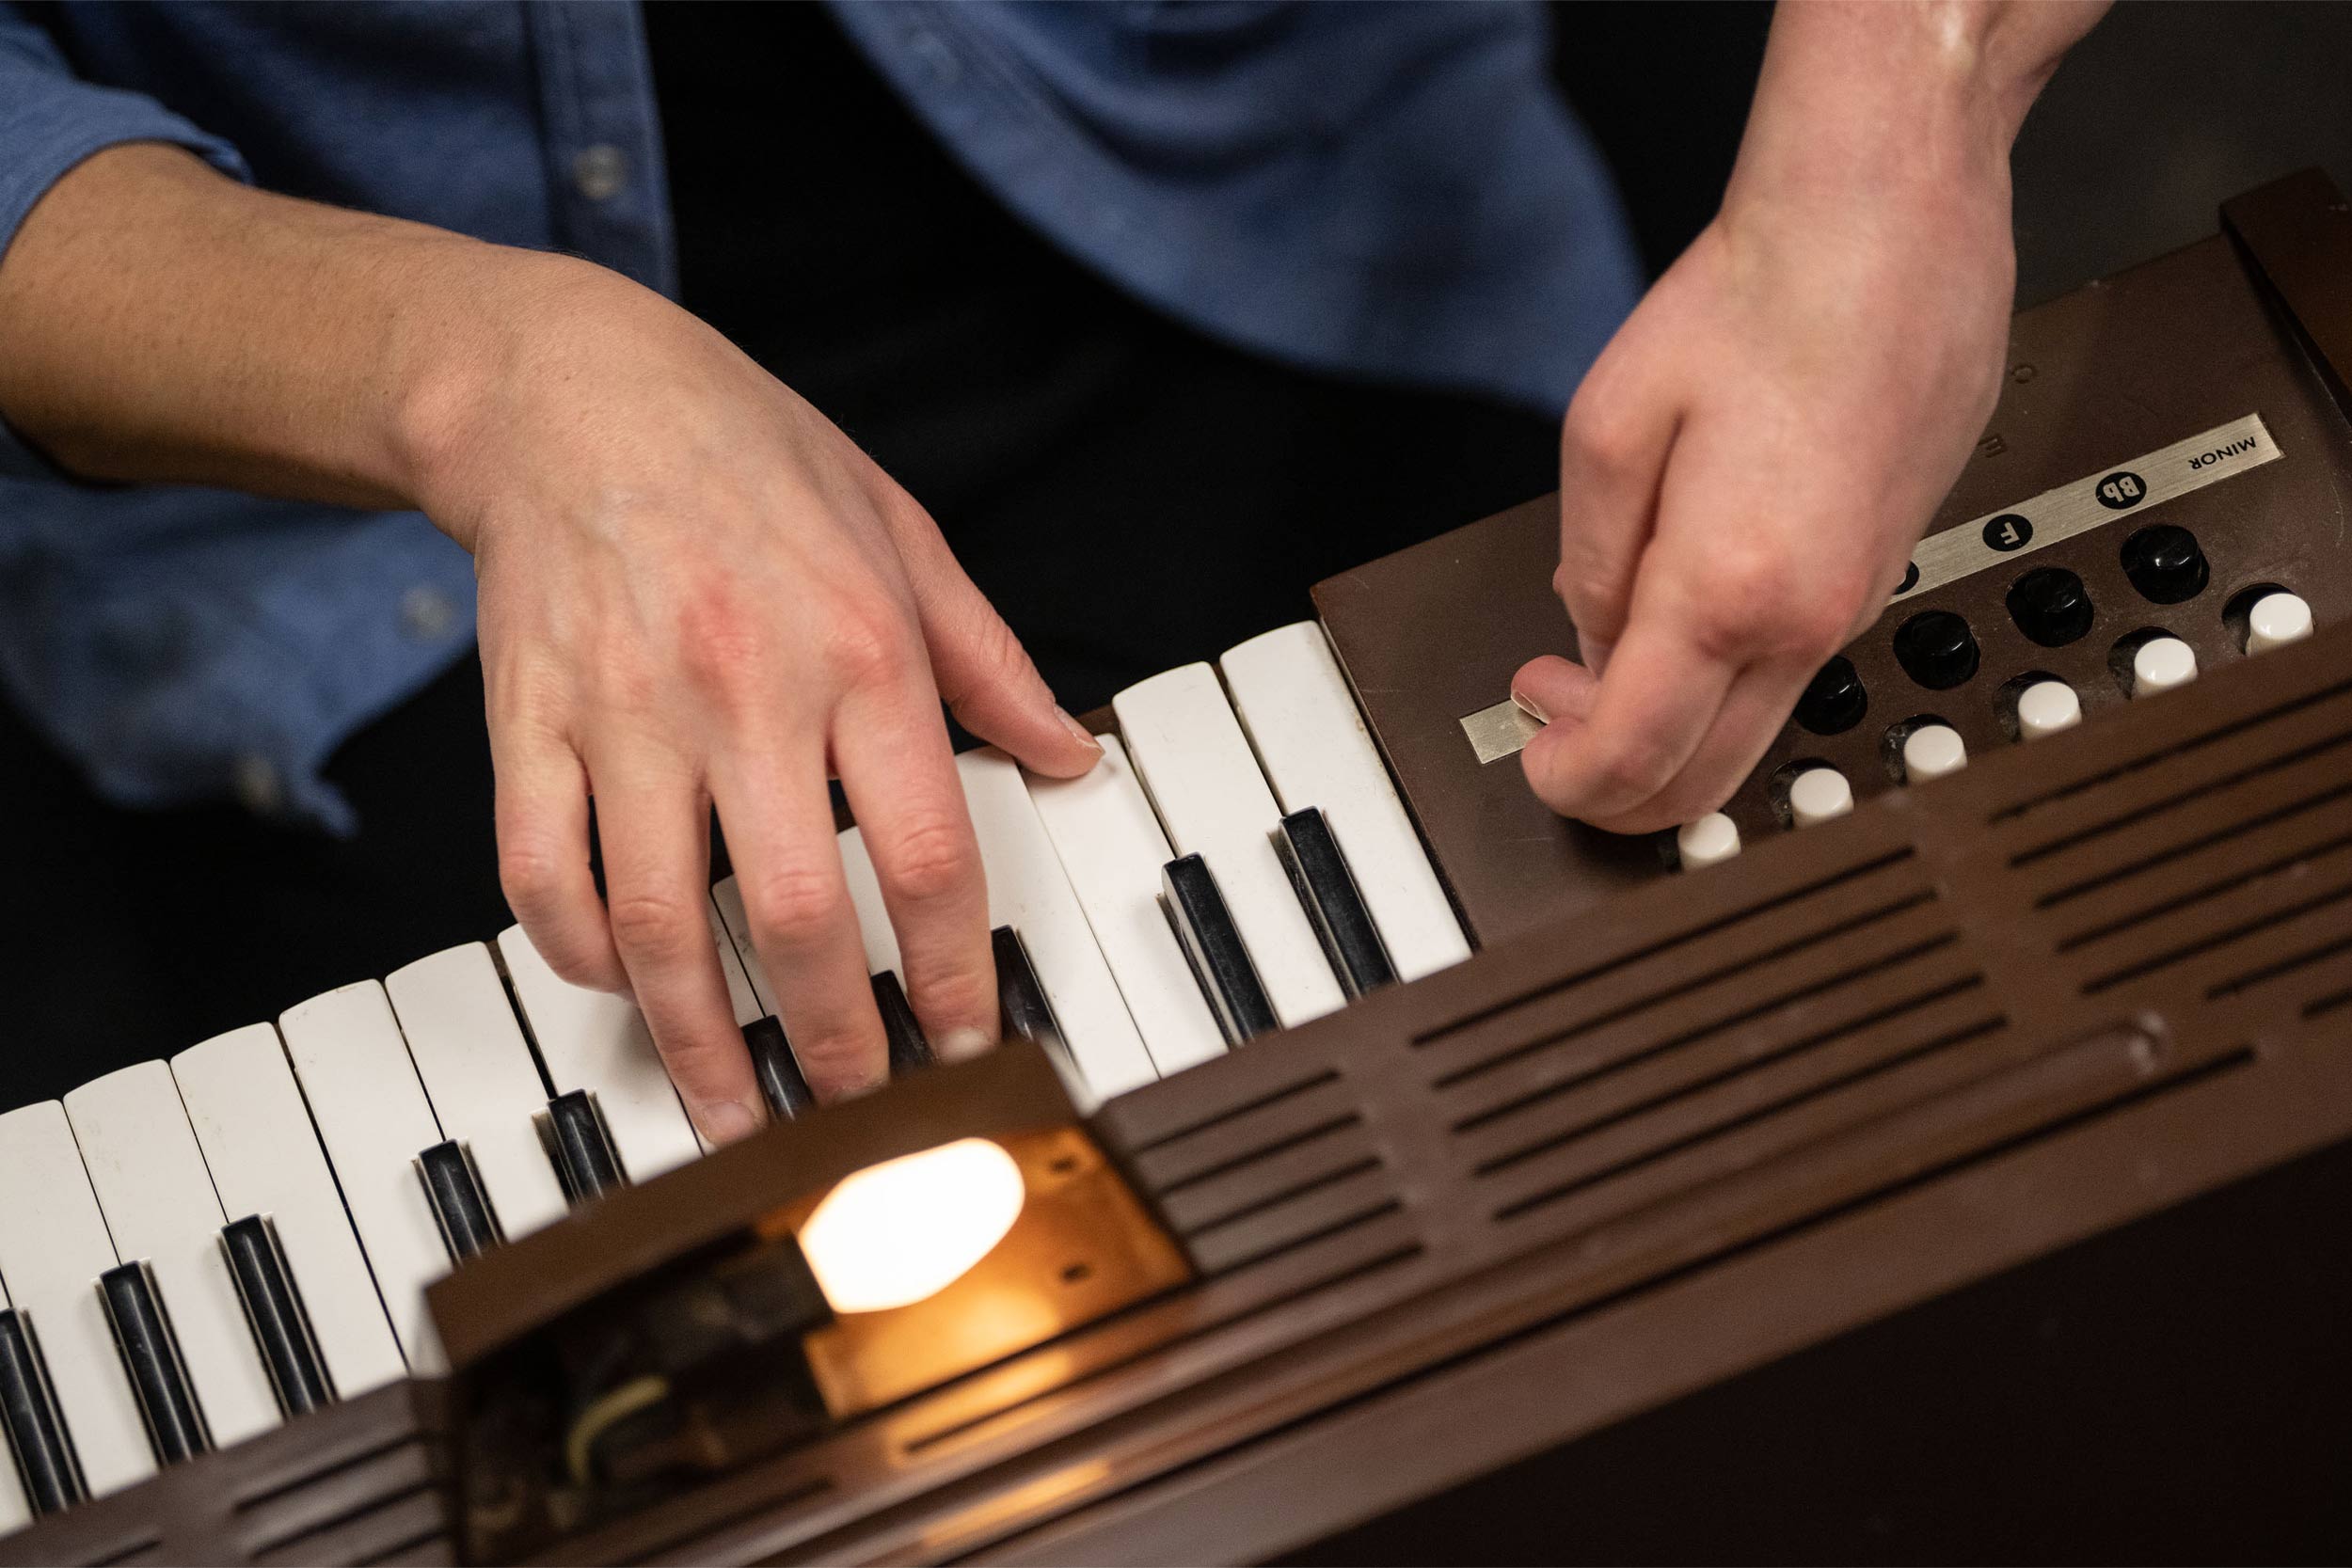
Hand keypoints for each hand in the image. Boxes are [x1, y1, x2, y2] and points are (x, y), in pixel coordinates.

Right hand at [412, 260, 1101, 1137]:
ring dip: (700, 1039)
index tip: (969, 1036)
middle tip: (857, 1109)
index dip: (953, 969)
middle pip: (795, 915)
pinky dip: (580, 952)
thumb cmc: (747, 456)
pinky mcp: (527, 722)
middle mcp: (742, 688)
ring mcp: (623, 712)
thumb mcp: (903, 533)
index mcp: (858, 648)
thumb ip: (990, 660)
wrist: (566, 389)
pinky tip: (624, 987)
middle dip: (834, 1042)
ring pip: (658, 920)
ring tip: (733, 1110)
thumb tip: (1069, 756)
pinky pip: (541, 872)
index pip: (924, 850)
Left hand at [1513, 0, 2095, 834]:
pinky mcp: (1885, 572)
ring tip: (1607, 644)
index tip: (1531, 738)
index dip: (1560, 775)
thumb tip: (1593, 636)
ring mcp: (1860, 603)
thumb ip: (1590, 560)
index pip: (1632, 761)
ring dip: (1669, 727)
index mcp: (1730, 591)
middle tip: (1556, 713)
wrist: (1891, 221)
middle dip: (1612, 782)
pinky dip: (1724, 677)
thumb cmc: (1763, 296)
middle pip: (1703, 789)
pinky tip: (1682, 602)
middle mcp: (1812, 619)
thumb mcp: (1607, 427)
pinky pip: (1793, 671)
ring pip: (1754, 739)